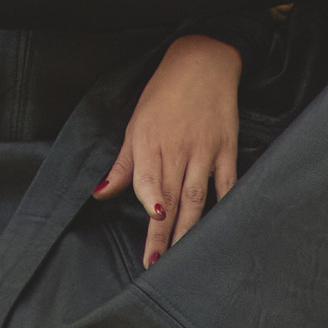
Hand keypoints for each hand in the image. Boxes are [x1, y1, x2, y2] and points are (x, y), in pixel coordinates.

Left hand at [92, 35, 241, 266]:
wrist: (202, 61)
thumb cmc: (163, 93)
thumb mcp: (135, 125)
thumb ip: (122, 164)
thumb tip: (99, 192)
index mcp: (151, 144)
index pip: (149, 185)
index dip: (150, 211)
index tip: (148, 241)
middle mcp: (178, 150)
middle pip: (172, 201)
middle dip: (165, 235)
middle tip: (160, 265)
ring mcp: (205, 151)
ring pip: (198, 198)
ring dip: (190, 228)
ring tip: (184, 254)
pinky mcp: (226, 148)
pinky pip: (227, 182)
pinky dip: (225, 204)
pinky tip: (221, 226)